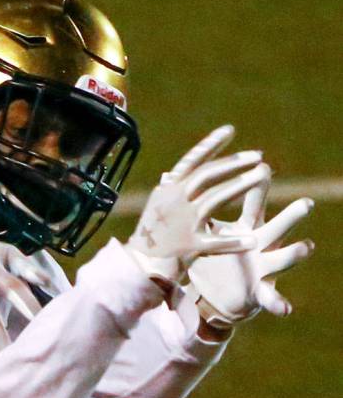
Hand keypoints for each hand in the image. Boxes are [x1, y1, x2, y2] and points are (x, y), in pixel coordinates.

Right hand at [125, 125, 266, 293]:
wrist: (138, 266)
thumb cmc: (150, 236)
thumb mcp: (155, 208)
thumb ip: (167, 191)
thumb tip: (170, 174)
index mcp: (167, 191)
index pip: (191, 162)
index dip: (210, 145)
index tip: (230, 130)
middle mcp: (174, 202)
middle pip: (207, 176)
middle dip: (233, 163)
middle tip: (257, 155)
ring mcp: (182, 223)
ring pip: (214, 200)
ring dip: (238, 186)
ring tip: (260, 176)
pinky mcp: (189, 246)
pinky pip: (216, 243)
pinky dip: (234, 242)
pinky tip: (251, 240)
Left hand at [188, 174, 314, 326]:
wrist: (221, 294)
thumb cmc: (217, 257)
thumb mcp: (209, 234)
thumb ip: (202, 212)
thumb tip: (184, 186)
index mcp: (247, 229)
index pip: (254, 204)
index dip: (258, 187)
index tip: (263, 166)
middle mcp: (262, 245)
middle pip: (278, 226)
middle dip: (292, 215)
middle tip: (306, 203)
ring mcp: (265, 267)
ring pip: (284, 258)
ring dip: (294, 253)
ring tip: (307, 247)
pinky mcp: (261, 291)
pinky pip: (272, 298)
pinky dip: (278, 303)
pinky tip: (286, 310)